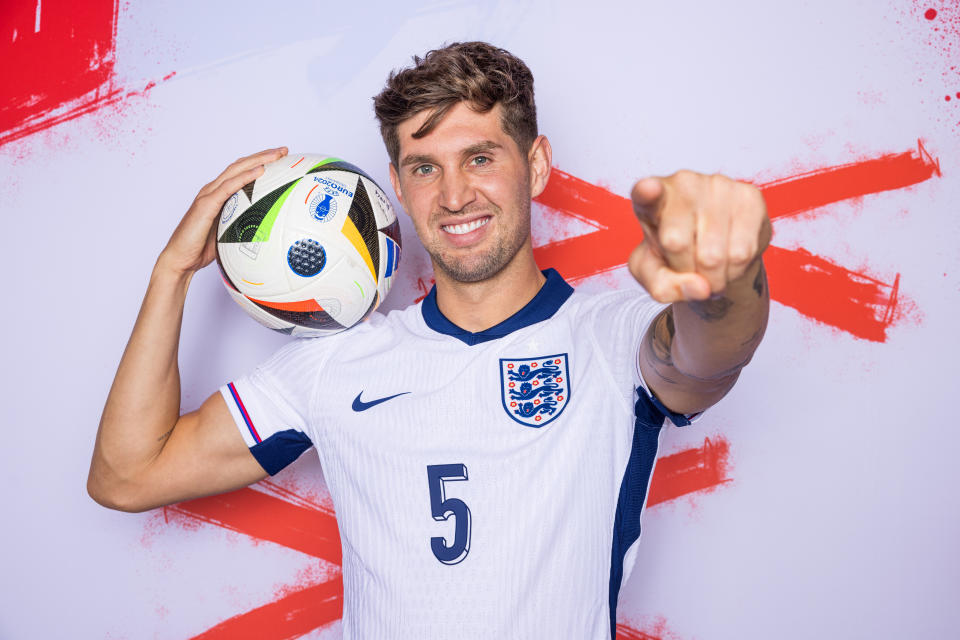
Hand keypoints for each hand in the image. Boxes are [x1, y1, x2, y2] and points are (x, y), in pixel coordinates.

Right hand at [157, 147, 287, 274]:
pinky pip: (228, 187)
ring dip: (257, 160)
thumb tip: (267, 229)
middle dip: (263, 156)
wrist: (180, 259)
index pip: (241, 172)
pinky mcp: (206, 204)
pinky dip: (245, 177)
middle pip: (241, 166)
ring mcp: (209, 195)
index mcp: (219, 195)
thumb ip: (243, 225)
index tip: (280, 159)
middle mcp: (213, 190)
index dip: (260, 162)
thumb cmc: (202, 248)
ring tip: (276, 155)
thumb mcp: (230, 233)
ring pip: (236, 171)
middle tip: (283, 150)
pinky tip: (259, 171)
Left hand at [628, 170, 770, 302]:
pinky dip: (735, 270)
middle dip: (685, 271)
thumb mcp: (654, 275)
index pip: (644, 193)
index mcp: (649, 199)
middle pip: (677, 244)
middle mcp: (682, 183)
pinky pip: (742, 253)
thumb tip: (701, 288)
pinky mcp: (749, 196)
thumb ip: (663, 287)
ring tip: (709, 266)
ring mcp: (717, 185)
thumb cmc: (674, 256)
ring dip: (713, 277)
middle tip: (689, 267)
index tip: (648, 189)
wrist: (714, 249)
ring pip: (713, 255)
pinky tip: (729, 258)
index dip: (647, 192)